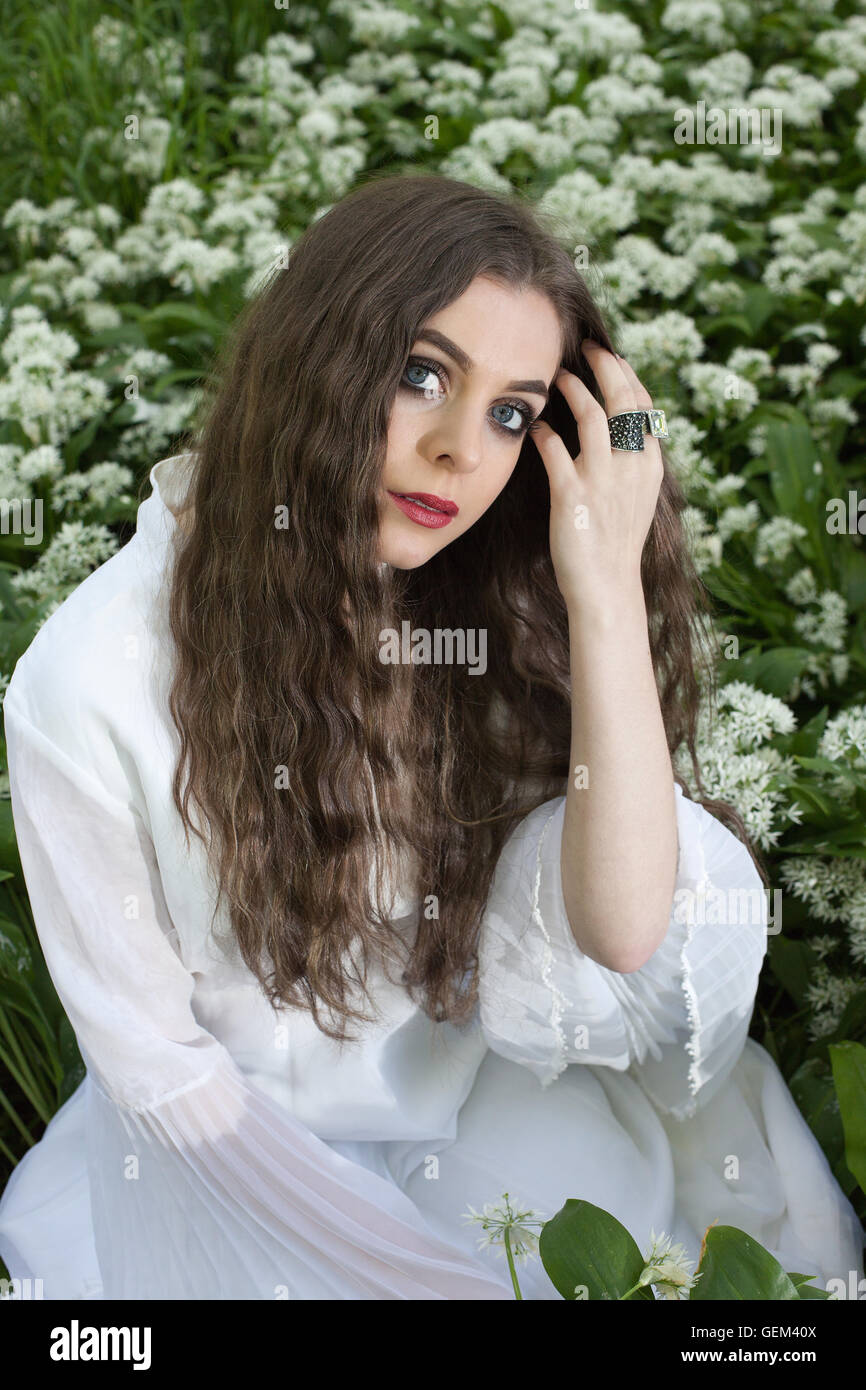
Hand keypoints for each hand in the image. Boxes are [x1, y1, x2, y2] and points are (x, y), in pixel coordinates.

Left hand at [530, 341, 663, 617]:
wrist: (607, 588)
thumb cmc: (615, 543)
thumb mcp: (636, 497)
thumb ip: (631, 461)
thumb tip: (620, 428)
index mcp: (649, 464)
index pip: (644, 404)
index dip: (626, 374)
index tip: (611, 355)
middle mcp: (631, 466)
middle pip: (623, 399)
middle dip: (605, 365)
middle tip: (586, 346)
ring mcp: (603, 481)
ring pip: (592, 416)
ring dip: (574, 389)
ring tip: (558, 376)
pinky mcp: (573, 497)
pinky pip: (556, 452)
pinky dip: (545, 434)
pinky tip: (536, 427)